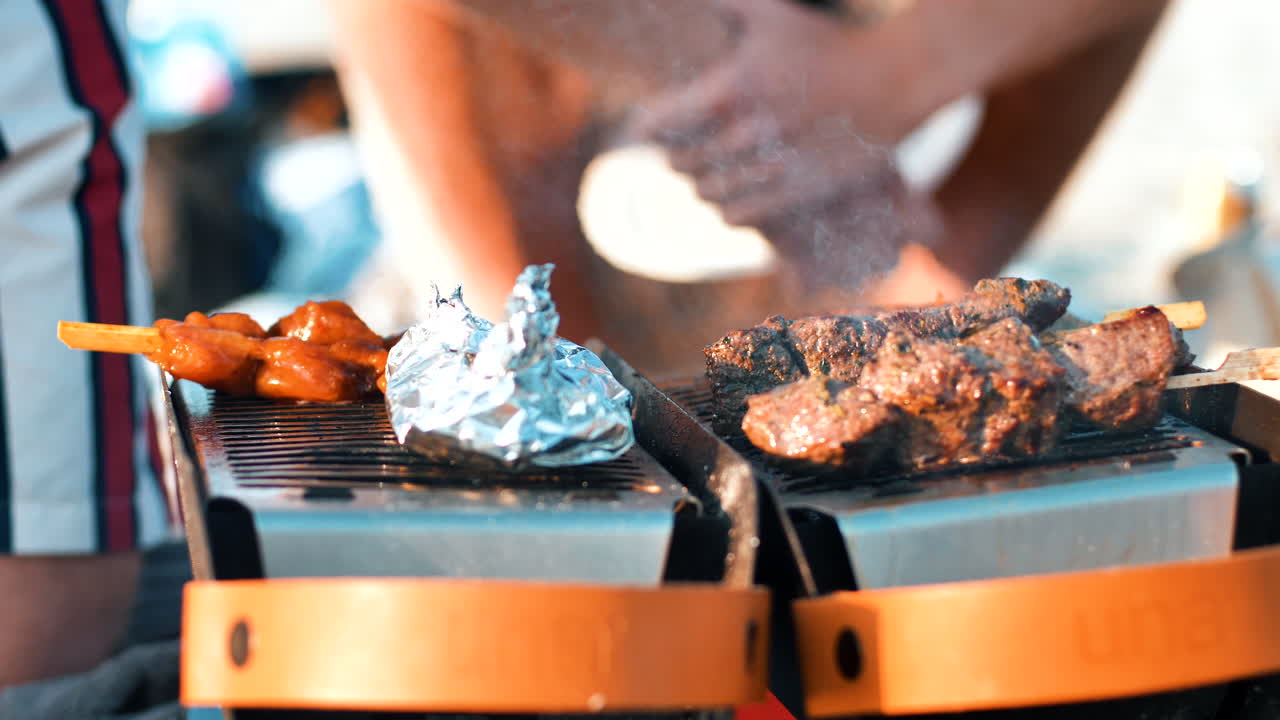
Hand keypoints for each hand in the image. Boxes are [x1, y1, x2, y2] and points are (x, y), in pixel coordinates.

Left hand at [624, 0, 927, 227]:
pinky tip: (725, 202)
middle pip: (682, 162)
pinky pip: (741, 215)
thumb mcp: (773, 13)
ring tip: (699, 179)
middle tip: (672, 156)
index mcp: (736, 87)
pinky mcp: (800, 190)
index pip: (663, 122)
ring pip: (709, 192)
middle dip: (672, 159)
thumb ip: (724, 4)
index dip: (643, 130)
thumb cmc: (829, 42)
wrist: (896, 78)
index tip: (638, 131)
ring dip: (697, 187)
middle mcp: (751, 130)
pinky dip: (725, 210)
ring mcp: (777, 164)